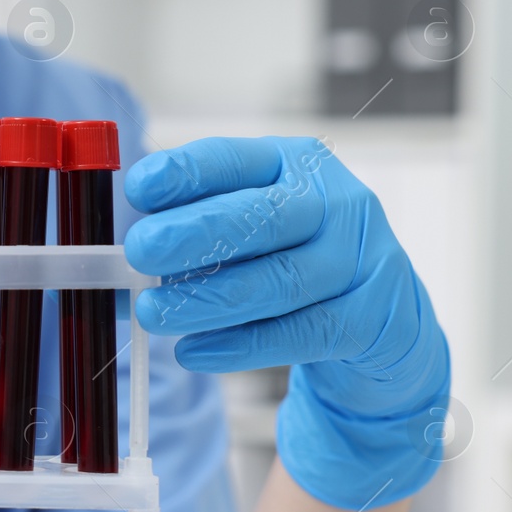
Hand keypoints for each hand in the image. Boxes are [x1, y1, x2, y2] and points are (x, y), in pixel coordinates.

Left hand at [123, 136, 449, 510]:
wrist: (387, 325)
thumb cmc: (300, 264)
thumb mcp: (258, 230)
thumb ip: (201, 229)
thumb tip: (124, 250)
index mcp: (297, 166)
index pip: (235, 160)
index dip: (186, 173)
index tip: (137, 189)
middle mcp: (337, 203)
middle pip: (261, 217)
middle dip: (193, 234)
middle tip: (139, 251)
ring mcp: (361, 260)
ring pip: (277, 281)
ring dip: (206, 299)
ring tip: (153, 314)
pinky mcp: (370, 317)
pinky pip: (298, 333)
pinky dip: (240, 346)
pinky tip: (194, 351)